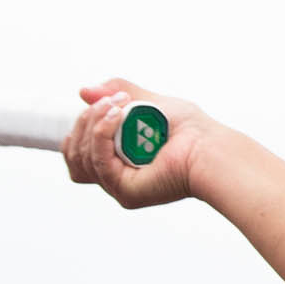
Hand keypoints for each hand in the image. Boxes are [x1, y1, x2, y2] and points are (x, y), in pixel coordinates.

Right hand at [62, 79, 211, 208]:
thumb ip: (117, 93)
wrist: (210, 147)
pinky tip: (117, 116)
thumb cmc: (191, 129)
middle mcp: (116, 177)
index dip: (80, 128)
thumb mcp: (149, 101)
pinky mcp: (126, 191)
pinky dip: (102, 133)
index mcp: (118, 161)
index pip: (78, 151)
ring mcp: (119, 186)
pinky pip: (99, 162)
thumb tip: (84, 91)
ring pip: (81, 157)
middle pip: (74, 154)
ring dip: (93, 123)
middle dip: (85, 121)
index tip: (99, 104)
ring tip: (119, 105)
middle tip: (114, 100)